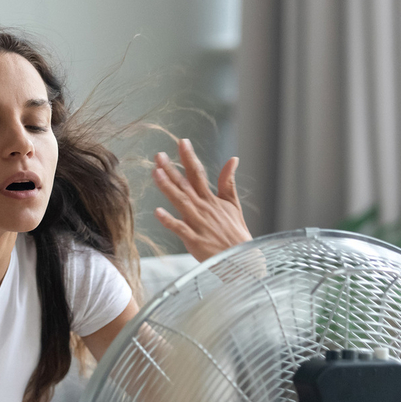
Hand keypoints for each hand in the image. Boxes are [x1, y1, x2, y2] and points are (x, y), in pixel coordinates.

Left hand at [152, 139, 250, 261]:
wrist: (243, 259)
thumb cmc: (236, 233)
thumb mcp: (234, 205)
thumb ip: (228, 182)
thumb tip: (233, 159)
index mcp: (211, 199)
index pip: (199, 174)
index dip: (189, 158)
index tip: (182, 142)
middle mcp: (204, 208)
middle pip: (185, 185)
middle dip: (172, 169)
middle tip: (158, 155)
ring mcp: (198, 224)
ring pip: (181, 202)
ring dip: (168, 188)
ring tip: (156, 173)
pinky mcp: (194, 240)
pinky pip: (180, 229)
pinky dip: (169, 221)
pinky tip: (157, 212)